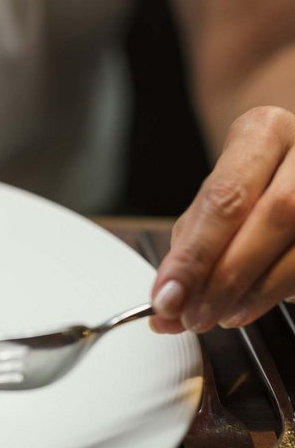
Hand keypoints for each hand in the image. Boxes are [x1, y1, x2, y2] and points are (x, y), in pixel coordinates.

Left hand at [150, 105, 294, 332]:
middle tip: (191, 315)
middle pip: (274, 216)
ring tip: (217, 315)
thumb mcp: (213, 199)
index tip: (167, 296)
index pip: (225, 196)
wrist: (292, 163)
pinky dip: (274, 294)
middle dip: (225, 277)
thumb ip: (187, 246)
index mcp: (263, 132)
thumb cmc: (248, 183)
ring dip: (253, 293)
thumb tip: (166, 303)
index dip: (195, 254)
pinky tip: (246, 306)